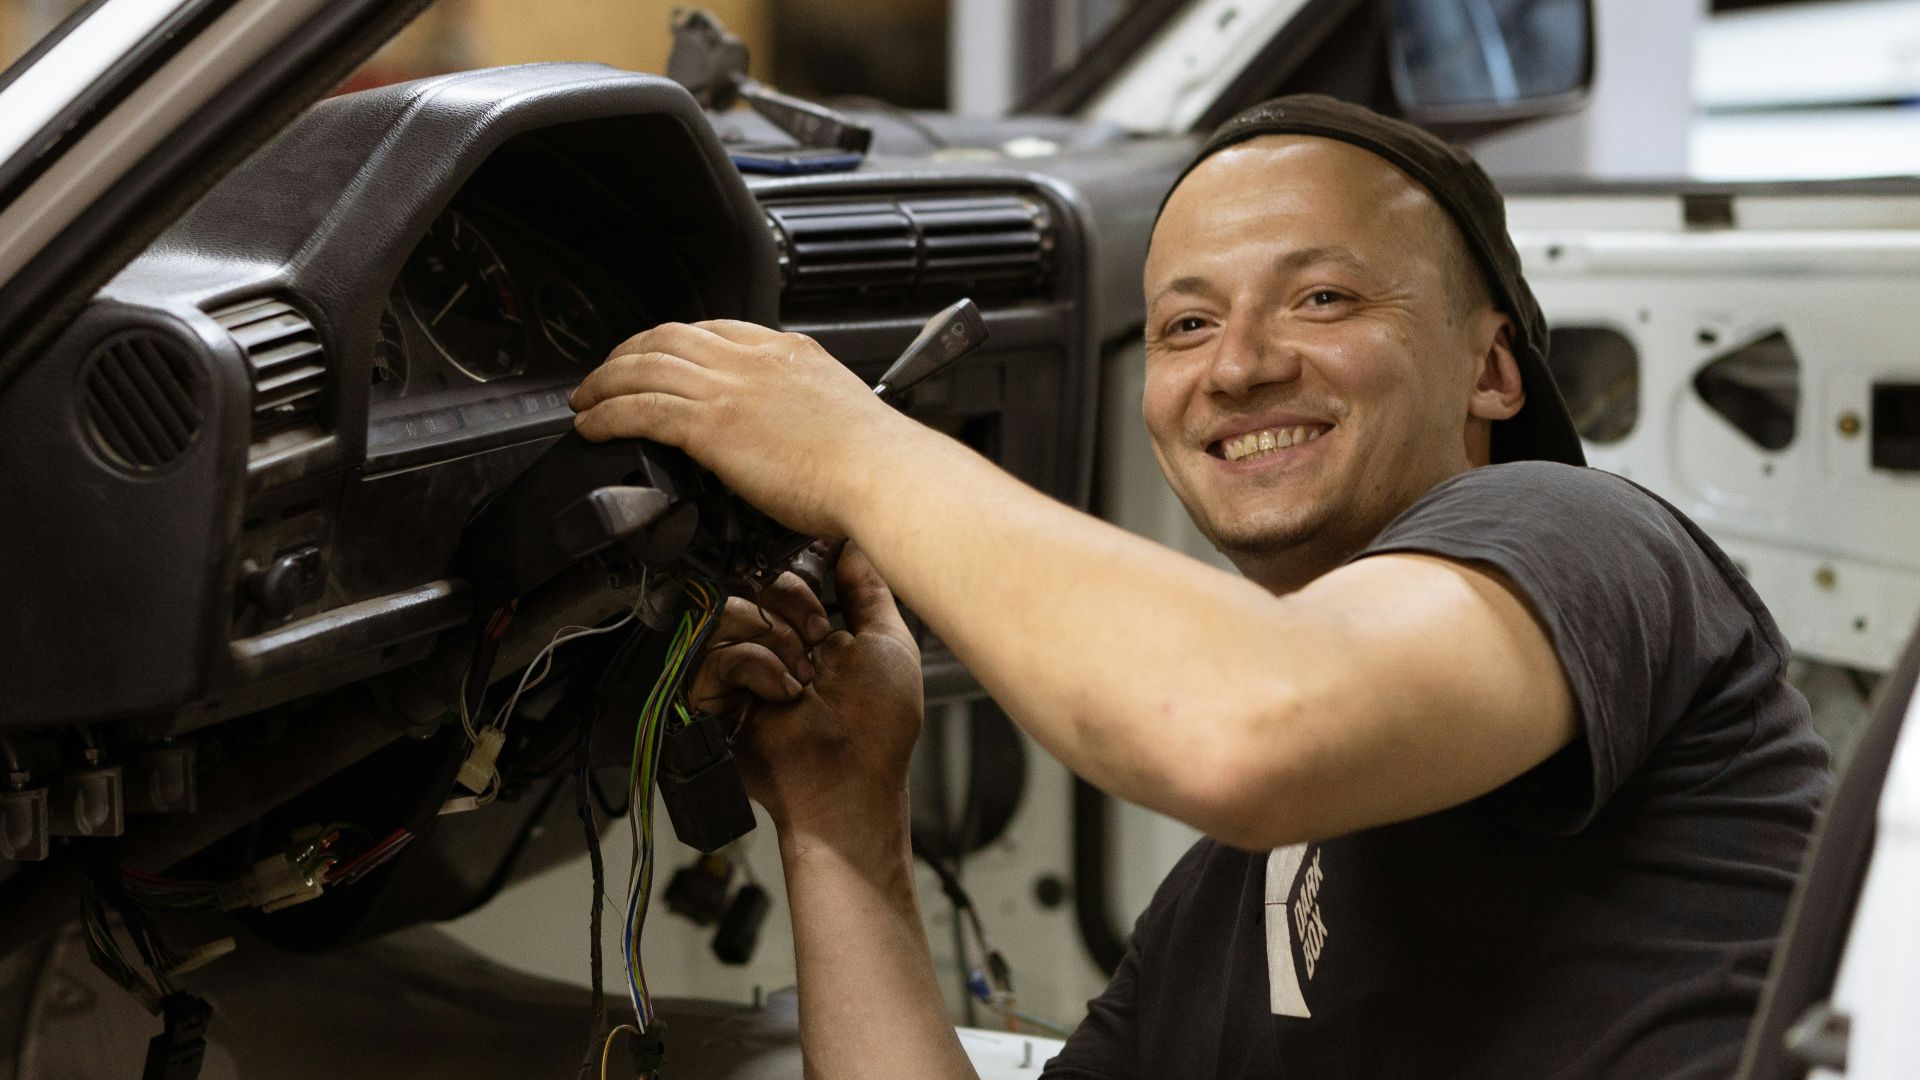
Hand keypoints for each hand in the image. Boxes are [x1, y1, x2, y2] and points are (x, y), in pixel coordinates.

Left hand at [569, 320, 922, 538]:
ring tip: (585, 401)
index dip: (675, 342)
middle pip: (670, 336)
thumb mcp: (842, 417)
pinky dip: (607, 414)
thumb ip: (807, 415)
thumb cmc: (877, 464)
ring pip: (644, 366)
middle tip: (606, 376)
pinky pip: (639, 409)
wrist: (884, 475)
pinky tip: (591, 427)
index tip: (658, 360)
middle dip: (628, 353)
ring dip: (605, 382)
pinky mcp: (712, 424)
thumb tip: (794, 440)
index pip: (716, 330)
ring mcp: (731, 388)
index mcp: (790, 352)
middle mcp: (755, 360)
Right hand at [687, 544, 922, 834]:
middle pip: (752, 583)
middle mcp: (771, 645)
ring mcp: (741, 669)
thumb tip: (855, 546)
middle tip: (818, 642)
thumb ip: (870, 591)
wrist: (852, 780)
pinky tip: (782, 692)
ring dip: (775, 638)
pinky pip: (715, 651)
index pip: (782, 576)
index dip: (800, 581)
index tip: (825, 608)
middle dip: (791, 606)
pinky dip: (755, 664)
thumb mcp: (889, 644)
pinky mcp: (714, 695)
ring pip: (729, 609)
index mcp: (809, 633)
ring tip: (801, 675)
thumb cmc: (879, 727)